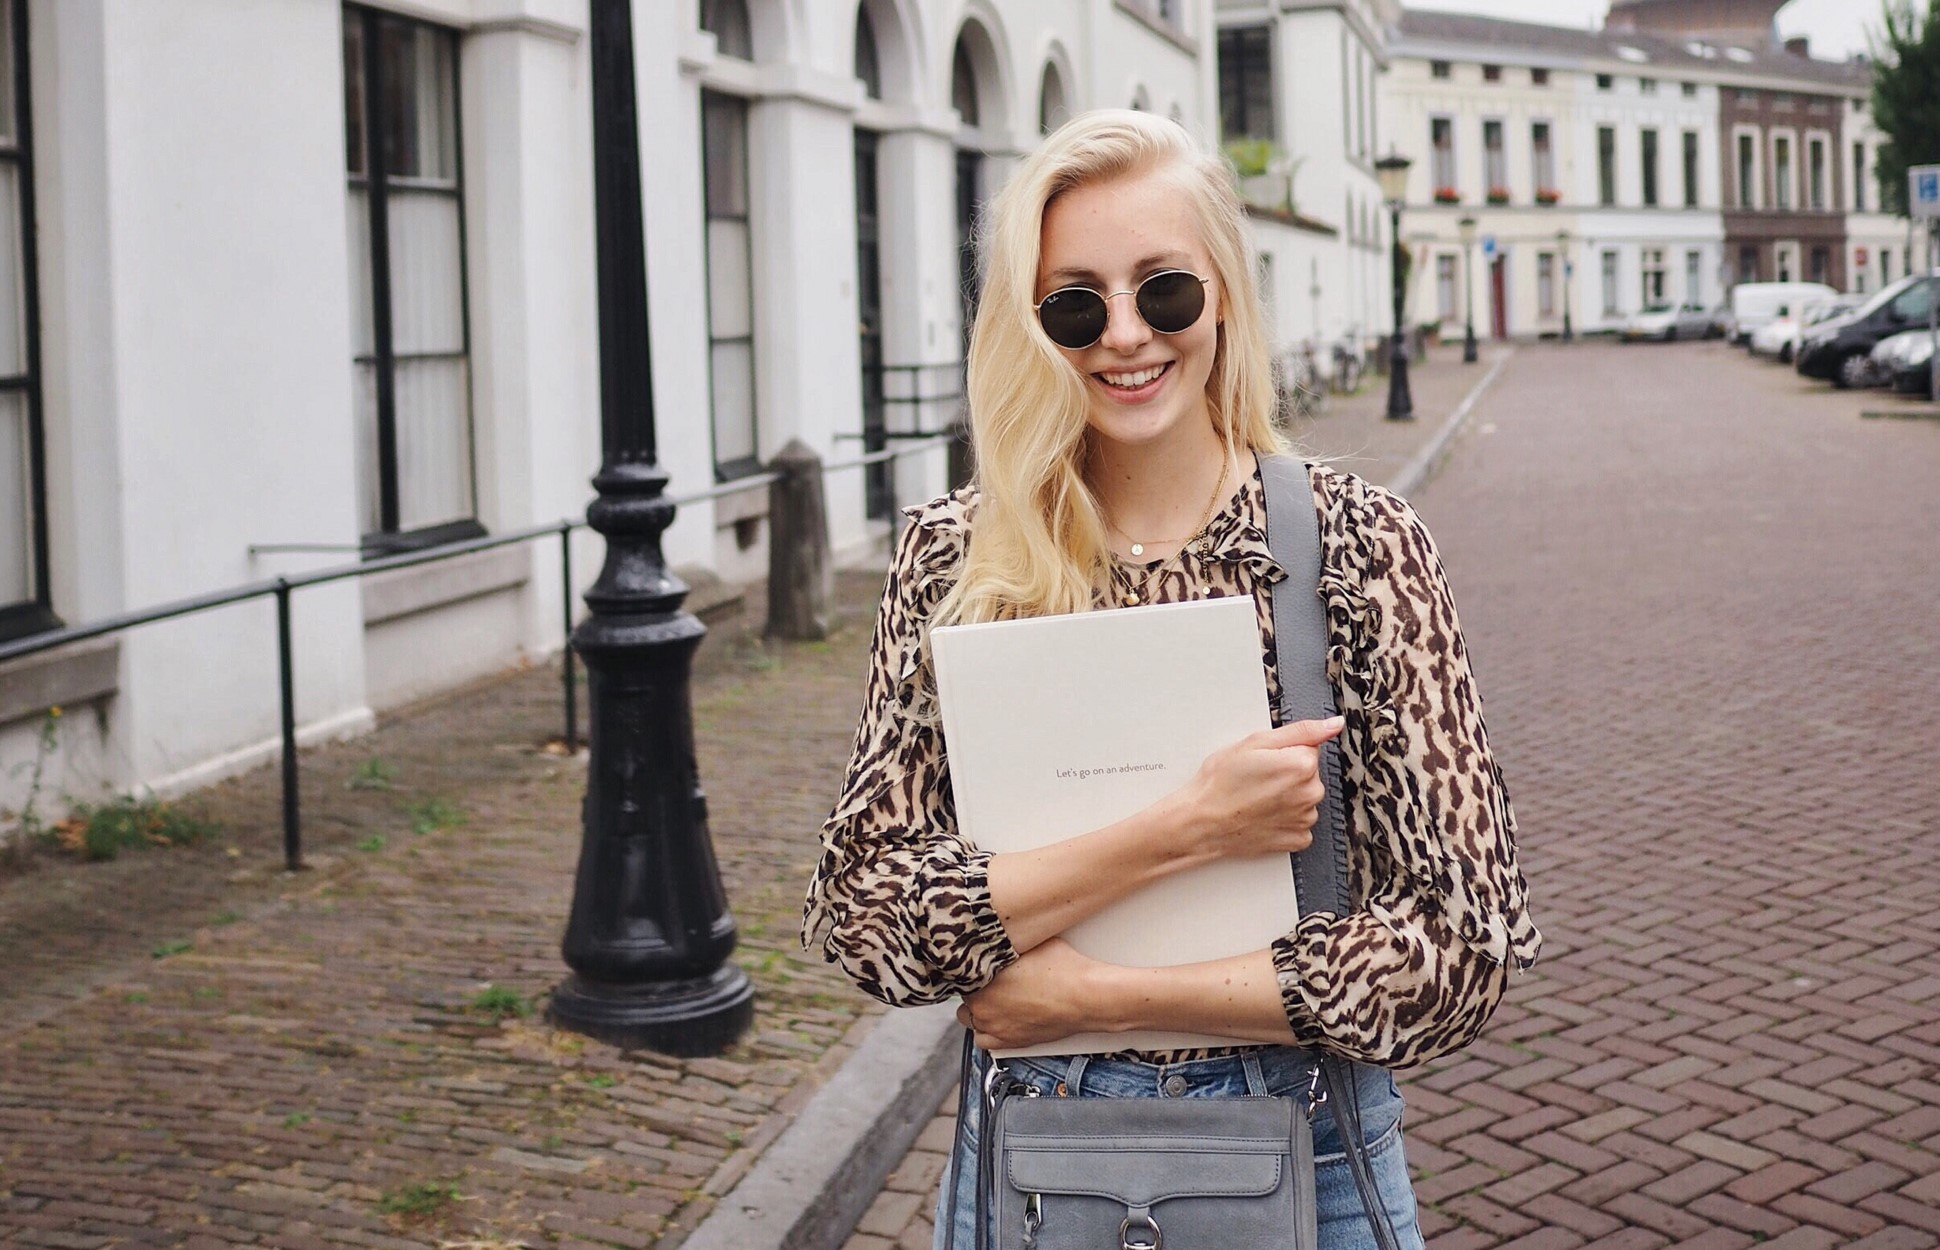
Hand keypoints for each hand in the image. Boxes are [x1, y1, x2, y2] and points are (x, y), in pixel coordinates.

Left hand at [957, 939, 1109, 1050]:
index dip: (972, 966)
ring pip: (969, 1019)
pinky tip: (997, 1021)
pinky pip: (983, 1041)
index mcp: (982, 976)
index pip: (962, 970)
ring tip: (993, 1000)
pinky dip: (986, 1032)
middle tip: (990, 980)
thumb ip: (1009, 941)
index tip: (980, 963)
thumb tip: (1003, 934)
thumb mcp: (1031, 941)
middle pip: (964, 994)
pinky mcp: (1010, 1041)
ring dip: (977, 1010)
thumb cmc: (1064, 968)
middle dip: (975, 987)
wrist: (1085, 996)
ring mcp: (995, 1025)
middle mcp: (982, 1004)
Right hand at [1180, 716, 1343, 861]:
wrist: (1202, 822)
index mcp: (1302, 764)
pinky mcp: (1298, 839)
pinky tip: (1264, 814)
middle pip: (1308, 773)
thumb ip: (1302, 731)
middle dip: (1287, 773)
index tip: (1264, 760)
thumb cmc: (1220, 783)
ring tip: (1257, 797)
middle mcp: (1310, 793)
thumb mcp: (1255, 742)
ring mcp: (1305, 818)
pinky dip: (1286, 818)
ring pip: (1304, 797)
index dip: (1283, 751)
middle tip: (1257, 778)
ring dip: (1287, 796)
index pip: (1308, 748)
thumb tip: (1333, 725)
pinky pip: (1300, 822)